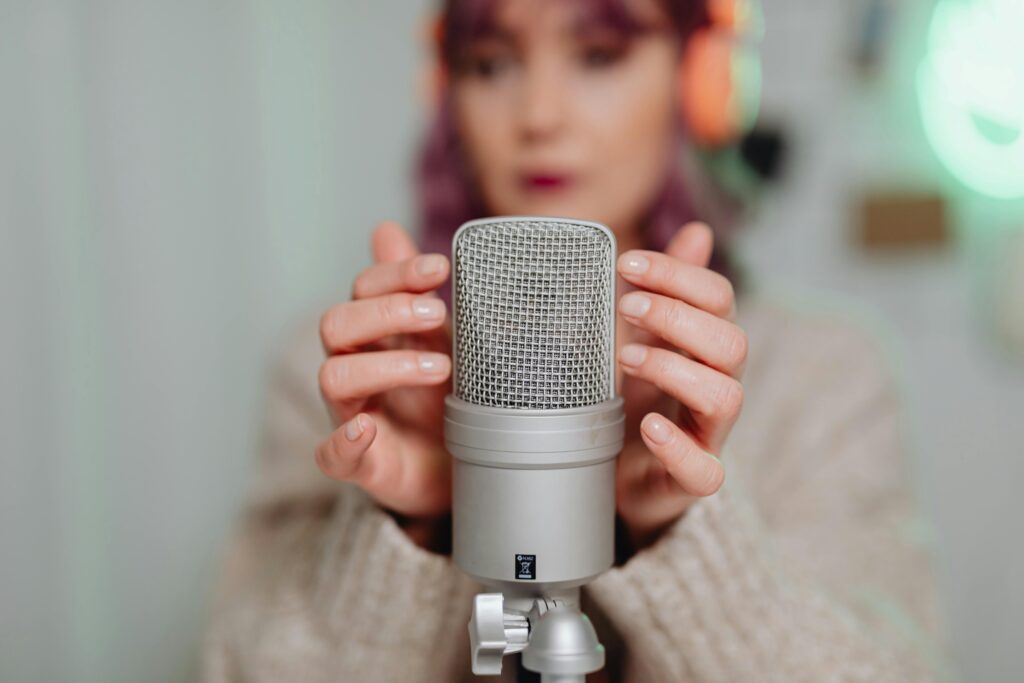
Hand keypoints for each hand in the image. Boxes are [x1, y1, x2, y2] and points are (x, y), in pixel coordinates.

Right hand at [315, 221, 453, 536]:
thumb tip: (384, 229)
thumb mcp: (441, 339)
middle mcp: (356, 369)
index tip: (441, 267)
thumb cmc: (444, 399)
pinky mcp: (361, 463)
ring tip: (440, 368)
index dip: (396, 273)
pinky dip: (344, 440)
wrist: (459, 469)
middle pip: (338, 323)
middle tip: (438, 314)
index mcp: (376, 335)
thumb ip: (414, 291)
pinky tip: (367, 427)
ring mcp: (353, 415)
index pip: (364, 289)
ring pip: (334, 376)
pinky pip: (331, 454)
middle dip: (388, 311)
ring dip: (385, 365)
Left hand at [614, 222, 746, 553]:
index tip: (626, 264)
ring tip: (627, 357)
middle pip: (732, 342)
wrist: (619, 474)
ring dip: (673, 370)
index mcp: (706, 347)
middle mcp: (716, 385)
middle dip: (678, 317)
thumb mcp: (647, 337)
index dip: (678, 275)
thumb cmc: (638, 398)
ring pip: (726, 396)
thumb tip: (699, 232)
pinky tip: (647, 427)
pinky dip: (677, 448)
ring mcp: (707, 434)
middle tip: (627, 305)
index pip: (718, 299)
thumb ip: (670, 290)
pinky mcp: (689, 479)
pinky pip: (705, 471)